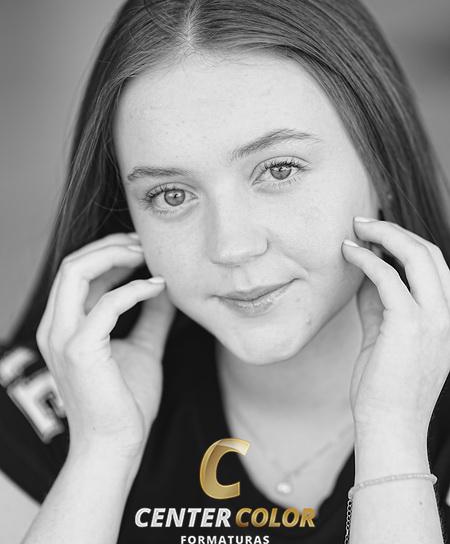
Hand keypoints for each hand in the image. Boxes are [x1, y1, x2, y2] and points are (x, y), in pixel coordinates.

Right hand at [36, 232, 175, 460]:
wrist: (116, 446)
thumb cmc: (125, 402)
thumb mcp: (142, 348)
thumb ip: (151, 319)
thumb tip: (167, 290)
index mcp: (65, 326)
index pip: (79, 273)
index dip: (110, 253)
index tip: (144, 249)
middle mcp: (56, 328)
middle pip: (72, 264)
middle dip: (110, 246)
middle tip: (146, 243)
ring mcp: (63, 338)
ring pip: (76, 272)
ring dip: (114, 255)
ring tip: (148, 255)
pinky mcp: (81, 351)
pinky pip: (106, 304)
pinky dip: (134, 289)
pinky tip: (158, 288)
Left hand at [342, 217, 449, 437]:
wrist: (389, 426)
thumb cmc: (385, 385)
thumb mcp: (385, 334)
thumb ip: (379, 303)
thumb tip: (364, 271)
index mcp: (446, 317)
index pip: (435, 265)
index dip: (406, 242)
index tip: (376, 233)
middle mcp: (448, 314)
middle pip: (430, 253)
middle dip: (396, 231)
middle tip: (363, 222)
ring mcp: (435, 318)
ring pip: (417, 256)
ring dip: (384, 235)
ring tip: (356, 228)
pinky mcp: (410, 324)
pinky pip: (388, 277)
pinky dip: (367, 259)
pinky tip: (348, 253)